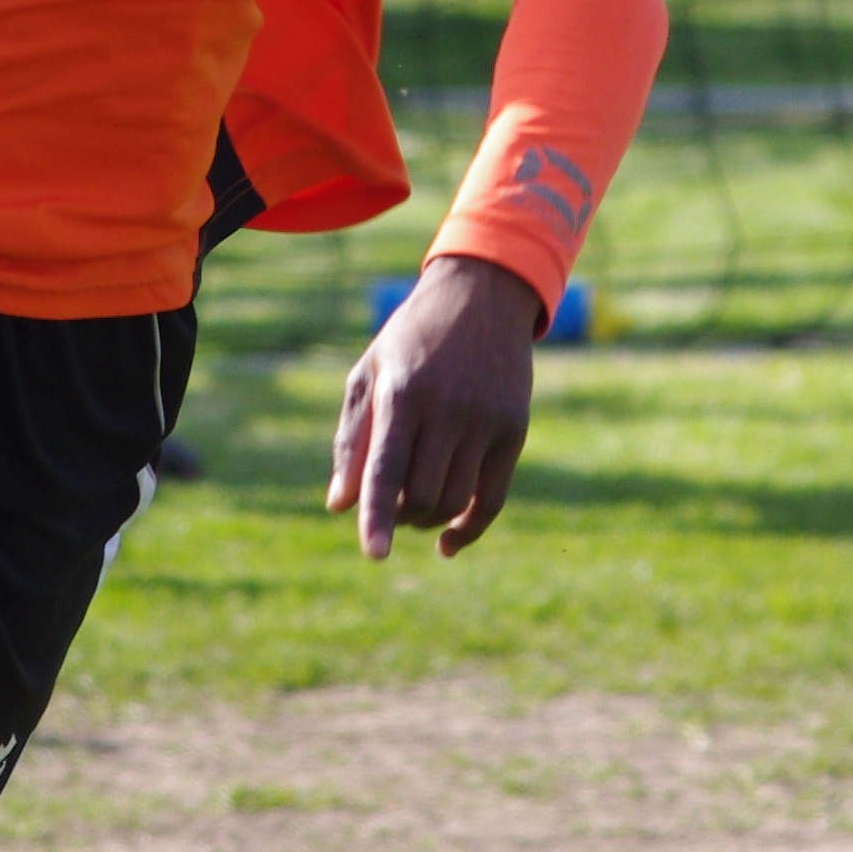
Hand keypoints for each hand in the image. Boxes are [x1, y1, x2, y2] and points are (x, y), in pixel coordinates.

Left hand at [326, 254, 535, 559]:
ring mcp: (486, 421)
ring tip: (412, 506)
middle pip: (421, 494)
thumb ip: (352, 439)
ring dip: (427, 519)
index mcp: (402, 393)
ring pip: (454, 501)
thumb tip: (338, 505)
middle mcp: (447, 409)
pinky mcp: (514, 431)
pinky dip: (469, 528)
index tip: (374, 555)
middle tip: (389, 504)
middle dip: (398, 514)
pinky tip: (448, 540)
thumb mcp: (369, 372)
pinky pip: (492, 499)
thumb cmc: (411, 338)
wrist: (480, 296)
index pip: (387, 469)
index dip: (377, 515)